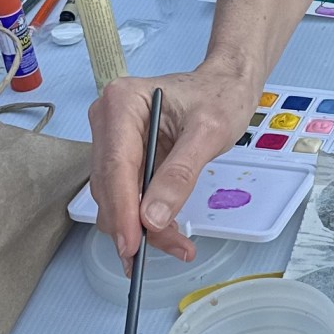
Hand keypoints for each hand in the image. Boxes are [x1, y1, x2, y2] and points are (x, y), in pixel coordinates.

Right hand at [88, 62, 254, 267]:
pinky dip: (144, 217)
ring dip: (140, 226)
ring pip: (115, 197)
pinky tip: (167, 233)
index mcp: (122, 102)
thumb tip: (152, 217)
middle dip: (134, 224)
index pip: (115, 165)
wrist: (225, 85)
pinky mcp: (123, 157)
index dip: (122, 209)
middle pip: (110, 186)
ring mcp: (112, 140)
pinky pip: (127, 195)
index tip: (132, 244)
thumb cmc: (220, 97)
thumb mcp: (209, 133)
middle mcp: (108, 120)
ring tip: (177, 243)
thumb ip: (180, 174)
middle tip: (170, 248)